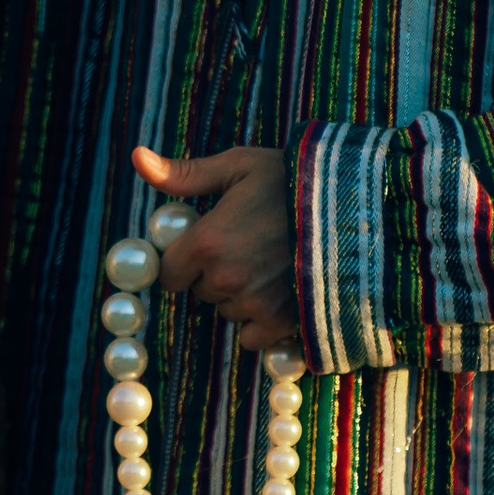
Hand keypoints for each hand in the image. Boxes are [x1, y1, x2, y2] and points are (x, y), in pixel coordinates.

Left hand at [135, 142, 300, 354]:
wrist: (356, 207)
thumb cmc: (294, 181)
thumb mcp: (239, 166)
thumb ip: (186, 174)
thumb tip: (137, 158)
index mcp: (207, 241)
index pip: (171, 273)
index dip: (187, 260)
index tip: (211, 244)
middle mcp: (225, 277)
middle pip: (202, 291)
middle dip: (217, 274)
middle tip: (252, 246)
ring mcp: (255, 303)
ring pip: (230, 311)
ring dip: (243, 296)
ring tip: (275, 264)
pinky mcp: (283, 323)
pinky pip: (253, 336)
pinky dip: (264, 322)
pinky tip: (284, 291)